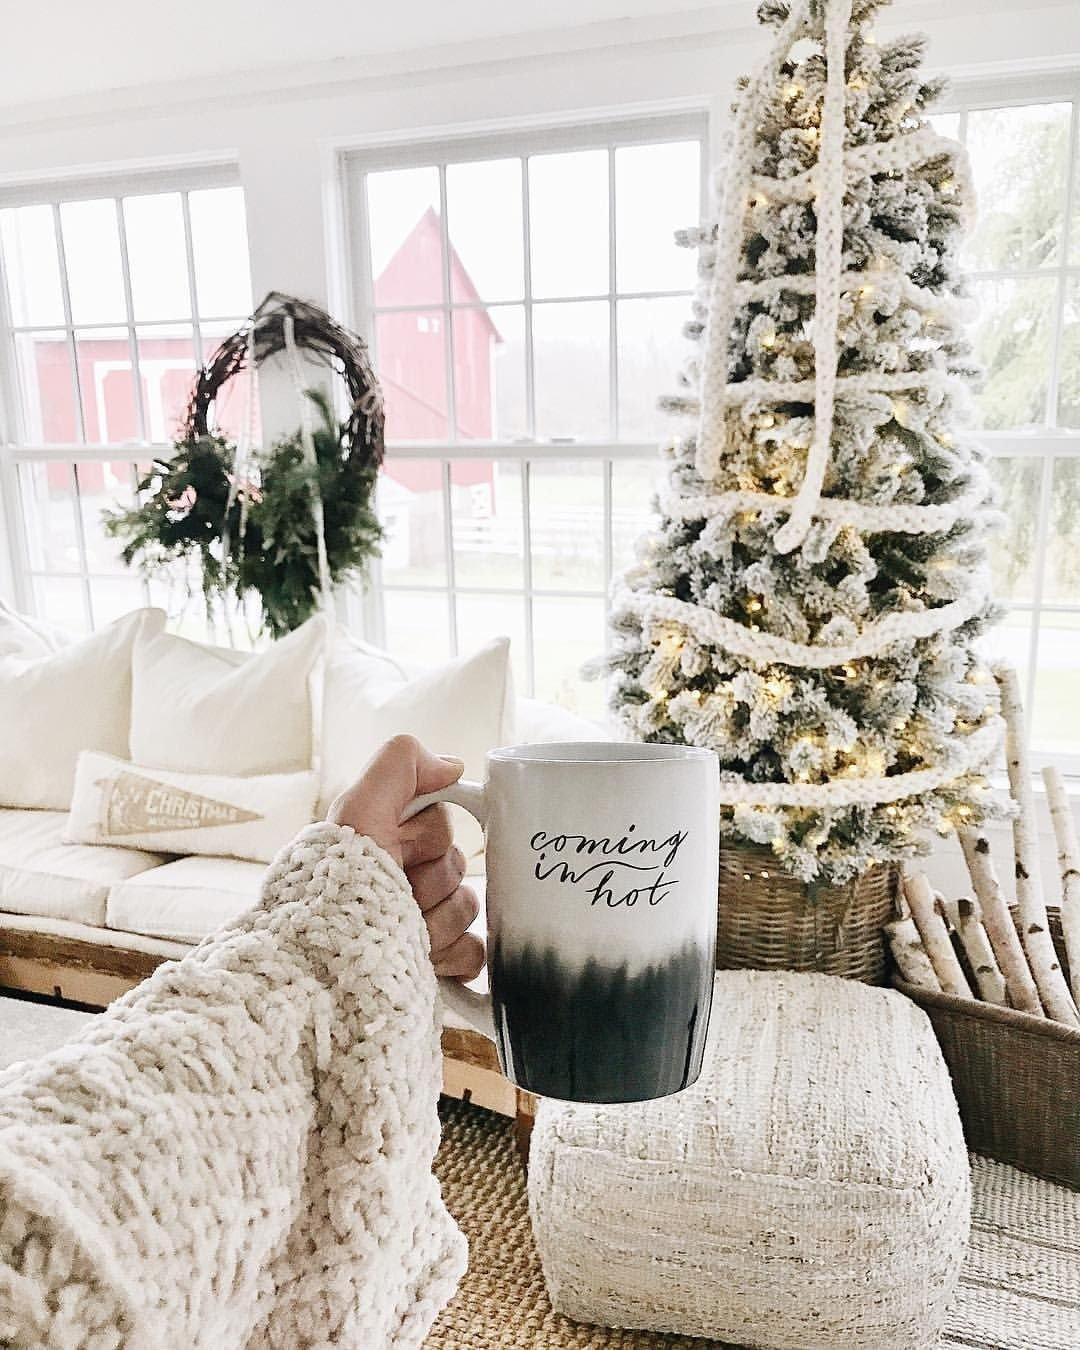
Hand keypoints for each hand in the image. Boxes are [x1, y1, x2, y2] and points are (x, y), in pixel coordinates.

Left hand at [327, 734, 484, 980]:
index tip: (395, 847)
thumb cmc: (333, 886)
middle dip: (429, 881)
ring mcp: (423, 925)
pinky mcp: (438, 963)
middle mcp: (405, 882)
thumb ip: (400, 765)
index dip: (424, 837)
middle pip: (457, 866)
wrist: (323, 967)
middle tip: (395, 894)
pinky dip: (453, 955)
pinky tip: (424, 958)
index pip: (443, 824)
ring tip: (398, 932)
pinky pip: (474, 951)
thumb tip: (453, 766)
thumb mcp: (358, 809)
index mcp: (389, 844)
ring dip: (437, 922)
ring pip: (467, 907)